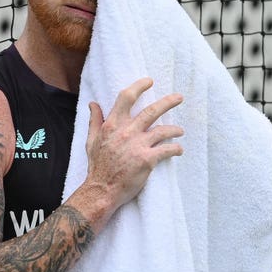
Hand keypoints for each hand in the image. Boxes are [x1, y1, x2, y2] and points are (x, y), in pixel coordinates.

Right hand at [84, 77, 183, 209]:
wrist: (102, 190)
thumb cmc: (97, 166)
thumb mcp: (91, 140)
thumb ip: (95, 121)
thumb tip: (93, 104)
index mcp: (112, 125)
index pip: (127, 98)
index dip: (139, 86)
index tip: (149, 82)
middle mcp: (126, 131)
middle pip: (152, 110)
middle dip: (168, 102)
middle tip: (179, 97)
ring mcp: (138, 145)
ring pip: (164, 130)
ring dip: (175, 130)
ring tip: (180, 131)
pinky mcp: (147, 159)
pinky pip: (167, 150)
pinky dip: (176, 148)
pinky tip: (179, 150)